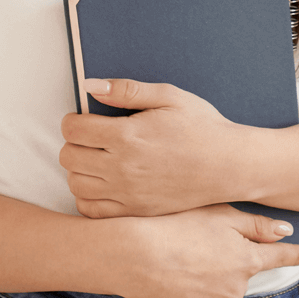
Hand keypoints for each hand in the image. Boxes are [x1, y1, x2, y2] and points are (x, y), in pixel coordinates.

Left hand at [60, 78, 248, 216]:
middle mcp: (124, 168)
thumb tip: (90, 85)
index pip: (72, 129)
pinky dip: (88, 197)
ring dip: (78, 170)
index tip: (85, 119)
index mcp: (127, 135)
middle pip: (68, 156)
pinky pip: (92, 211)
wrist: (230, 165)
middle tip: (90, 138)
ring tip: (95, 159)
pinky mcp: (137, 213)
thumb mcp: (168, 96)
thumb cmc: (201, 126)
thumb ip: (125, 90)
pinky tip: (101, 183)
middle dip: (74, 143)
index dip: (73, 120)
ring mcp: (129, 194)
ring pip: (76, 185)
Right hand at [109, 205, 298, 297]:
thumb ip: (254, 224)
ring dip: (206, 273)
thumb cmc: (174, 226)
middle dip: (227, 258)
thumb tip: (285, 232)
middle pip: (240, 270)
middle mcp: (236, 286)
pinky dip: (189, 289)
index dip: (294, 253)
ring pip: (218, 286)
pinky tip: (171, 273)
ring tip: (178, 254)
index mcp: (245, 259)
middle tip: (198, 239)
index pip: (279, 256)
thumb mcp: (217, 214)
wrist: (136, 255)